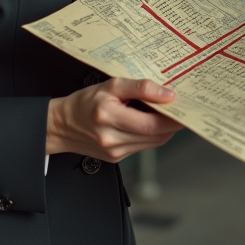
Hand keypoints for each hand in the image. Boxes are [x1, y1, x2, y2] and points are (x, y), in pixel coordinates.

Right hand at [46, 78, 183, 161]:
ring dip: (162, 130)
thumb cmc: (84, 103)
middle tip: (180, 109)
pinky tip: (147, 124)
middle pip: (156, 136)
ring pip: (152, 143)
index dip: (172, 118)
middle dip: (171, 124)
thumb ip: (140, 87)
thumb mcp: (110, 85)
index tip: (184, 107)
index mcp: (109, 117)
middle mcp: (112, 139)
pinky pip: (142, 147)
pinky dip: (150, 135)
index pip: (151, 123)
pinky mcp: (116, 158)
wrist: (61, 125)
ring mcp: (115, 152)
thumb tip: (167, 94)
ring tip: (164, 114)